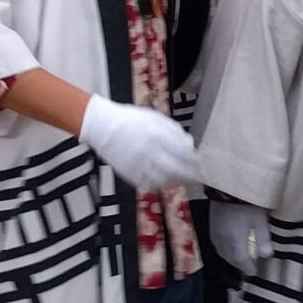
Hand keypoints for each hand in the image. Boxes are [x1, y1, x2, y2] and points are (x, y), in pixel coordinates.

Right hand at [78, 94, 200, 192]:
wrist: (104, 127)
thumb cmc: (132, 120)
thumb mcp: (156, 118)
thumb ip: (174, 131)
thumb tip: (190, 145)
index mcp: (158, 134)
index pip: (183, 153)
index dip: (193, 160)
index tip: (199, 163)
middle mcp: (150, 151)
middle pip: (176, 169)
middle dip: (189, 175)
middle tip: (196, 176)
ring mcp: (139, 164)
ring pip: (164, 179)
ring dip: (176, 180)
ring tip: (181, 178)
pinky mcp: (130, 174)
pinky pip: (150, 183)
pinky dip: (160, 183)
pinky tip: (165, 179)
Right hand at [209, 199, 271, 274]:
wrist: (227, 185)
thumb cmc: (247, 202)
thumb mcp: (260, 220)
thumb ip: (263, 239)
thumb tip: (267, 255)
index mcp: (234, 242)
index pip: (241, 262)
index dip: (248, 269)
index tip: (254, 273)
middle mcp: (222, 241)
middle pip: (230, 259)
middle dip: (239, 265)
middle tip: (248, 267)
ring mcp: (214, 233)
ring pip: (222, 253)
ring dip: (231, 258)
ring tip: (240, 258)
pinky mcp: (211, 226)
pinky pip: (217, 244)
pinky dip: (225, 249)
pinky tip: (230, 246)